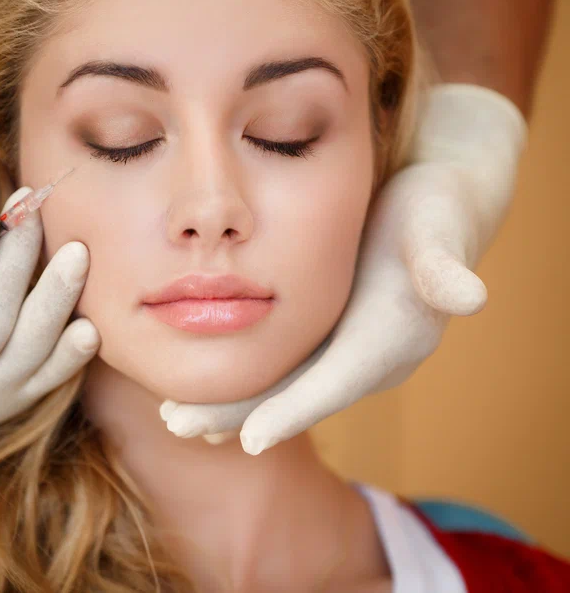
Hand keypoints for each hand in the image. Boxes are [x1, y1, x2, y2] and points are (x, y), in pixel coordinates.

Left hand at [159, 84, 526, 453]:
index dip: (291, 410)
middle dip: (238, 415)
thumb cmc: (433, 209)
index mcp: (390, 338)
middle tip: (179, 426)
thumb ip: (442, 262)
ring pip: (281, 388)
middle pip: (295, 396)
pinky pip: (281, 368)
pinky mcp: (328, 337)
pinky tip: (204, 389)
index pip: (333, 382)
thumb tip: (471, 296)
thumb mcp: (436, 225)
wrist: (440, 207)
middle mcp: (368, 358)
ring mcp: (345, 350)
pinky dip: (243, 383)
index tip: (250, 440)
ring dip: (231, 406)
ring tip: (177, 419)